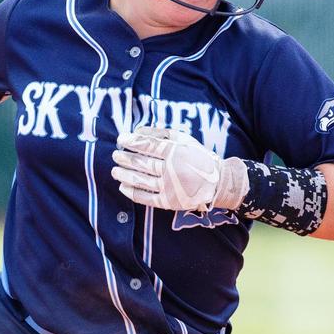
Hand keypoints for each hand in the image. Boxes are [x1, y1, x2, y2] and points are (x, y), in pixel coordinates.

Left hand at [111, 126, 246, 211]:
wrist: (218, 183)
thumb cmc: (199, 157)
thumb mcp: (184, 139)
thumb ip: (161, 133)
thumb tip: (137, 131)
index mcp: (176, 152)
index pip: (148, 145)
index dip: (131, 142)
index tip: (120, 140)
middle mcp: (171, 169)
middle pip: (142, 163)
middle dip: (125, 158)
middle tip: (115, 155)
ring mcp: (169, 187)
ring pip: (141, 180)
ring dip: (124, 175)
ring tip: (115, 170)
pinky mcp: (169, 202)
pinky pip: (146, 198)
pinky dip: (132, 192)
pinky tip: (123, 186)